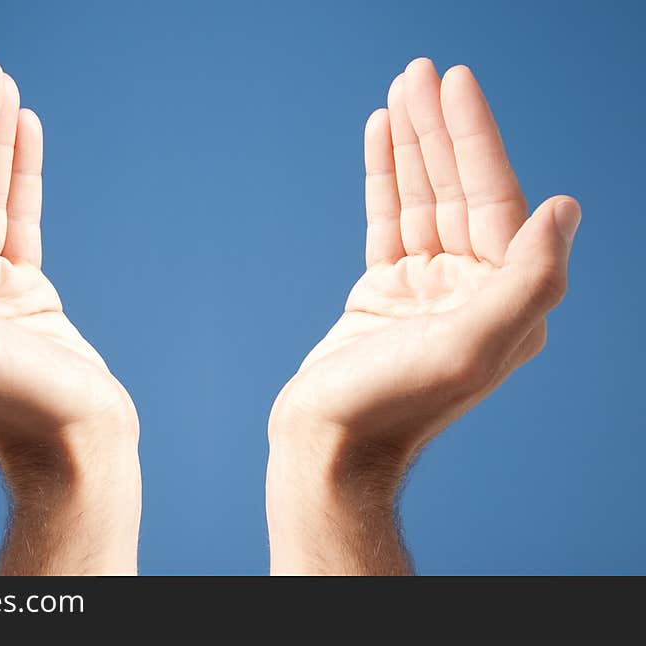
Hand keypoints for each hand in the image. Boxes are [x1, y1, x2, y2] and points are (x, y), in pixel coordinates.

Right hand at [266, 58, 579, 573]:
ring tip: (399, 91)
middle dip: (441, 129)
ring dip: (413, 144)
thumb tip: (566, 207)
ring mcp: (428, 287)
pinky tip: (381, 137)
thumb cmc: (395, 405)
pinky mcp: (386, 291)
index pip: (495, 201)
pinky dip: (386, 178)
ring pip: (423, 199)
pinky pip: (389, 221)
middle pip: (458, 190)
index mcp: (505, 299)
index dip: (475, 138)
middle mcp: (474, 289)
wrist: (330, 445)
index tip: (454, 84)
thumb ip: (527, 280)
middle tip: (420, 71)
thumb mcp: (471, 347)